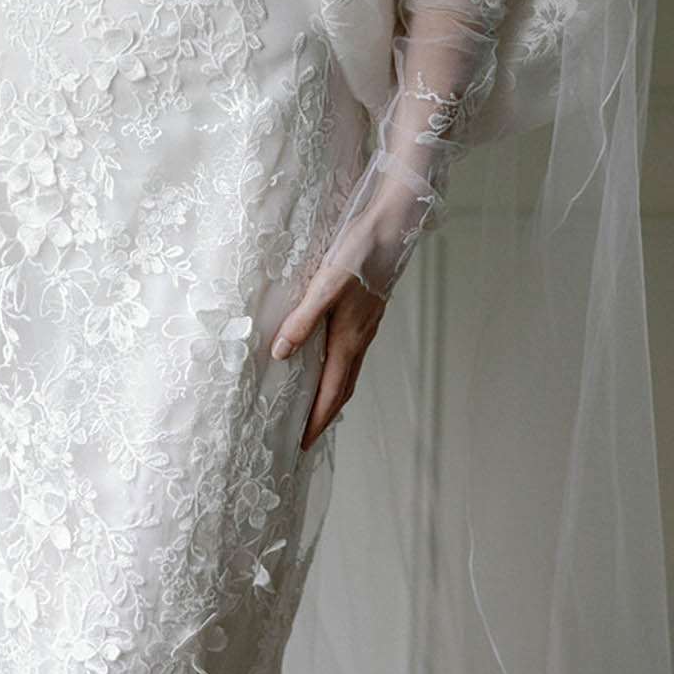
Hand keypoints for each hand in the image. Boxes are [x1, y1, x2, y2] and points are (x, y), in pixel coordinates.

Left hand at [269, 198, 410, 452]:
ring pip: (348, 371)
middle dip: (325, 415)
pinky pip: (352, 352)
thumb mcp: (324, 287)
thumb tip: (281, 353)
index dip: (317, 420)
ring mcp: (366, 327)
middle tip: (307, 435)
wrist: (392, 229)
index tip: (303, 444)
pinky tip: (329, 358)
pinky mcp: (367, 312)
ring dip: (333, 393)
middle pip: (342, 389)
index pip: (331, 393)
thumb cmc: (358, 255)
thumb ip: (302, 320)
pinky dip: (339, 368)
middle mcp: (360, 339)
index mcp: (348, 339)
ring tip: (315, 406)